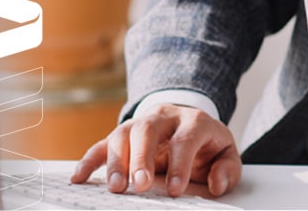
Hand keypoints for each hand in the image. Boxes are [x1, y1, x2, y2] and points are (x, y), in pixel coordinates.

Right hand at [72, 104, 241, 196]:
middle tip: (141, 184)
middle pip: (147, 130)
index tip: (176, 189)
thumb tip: (216, 183)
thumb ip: (227, 169)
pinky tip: (79, 177)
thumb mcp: (226, 154)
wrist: (188, 124)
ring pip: (121, 134)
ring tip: (116, 188)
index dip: (180, 164)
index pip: (184, 139)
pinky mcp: (122, 135)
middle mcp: (163, 118)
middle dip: (142, 158)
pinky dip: (89, 160)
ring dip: (116, 161)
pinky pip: (101, 145)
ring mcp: (139, 124)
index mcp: (192, 122)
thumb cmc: (207, 145)